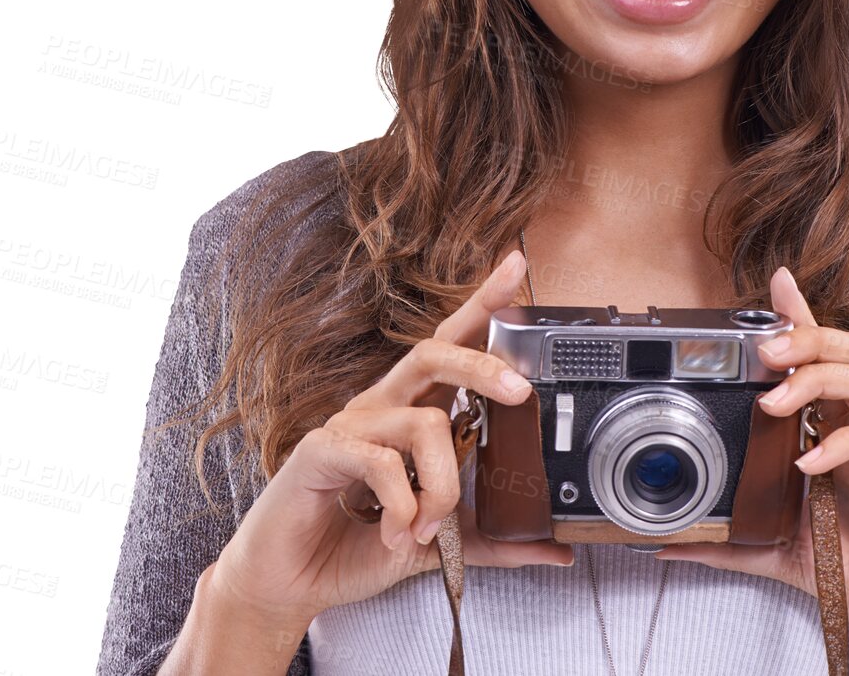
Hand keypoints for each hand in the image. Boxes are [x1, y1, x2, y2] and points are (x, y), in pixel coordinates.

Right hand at [210, 249, 574, 624]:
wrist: (292, 583)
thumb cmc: (357, 547)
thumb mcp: (440, 543)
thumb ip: (494, 539)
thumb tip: (556, 549)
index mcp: (411, 412)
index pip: (450, 345)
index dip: (482, 304)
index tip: (516, 265)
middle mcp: (381, 407)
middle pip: (434, 352)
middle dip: (484, 365)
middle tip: (520, 392)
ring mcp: (349, 424)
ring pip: (423, 422)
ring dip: (442, 485)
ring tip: (429, 528)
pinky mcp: (320, 450)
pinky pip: (380, 462)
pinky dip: (403, 505)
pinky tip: (397, 532)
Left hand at [651, 267, 848, 671]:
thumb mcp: (787, 554)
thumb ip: (734, 542)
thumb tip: (669, 544)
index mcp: (847, 437)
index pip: (827, 362)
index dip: (804, 319)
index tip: (774, 283)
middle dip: (807, 338)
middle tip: (762, 351)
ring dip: (819, 378)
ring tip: (775, 401)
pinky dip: (845, 443)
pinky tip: (812, 463)